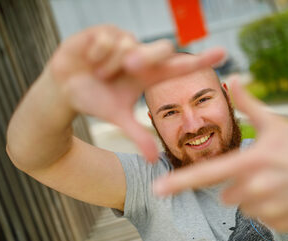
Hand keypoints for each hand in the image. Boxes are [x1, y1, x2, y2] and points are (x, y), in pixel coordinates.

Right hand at [47, 25, 224, 161]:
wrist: (64, 91)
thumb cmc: (94, 101)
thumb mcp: (117, 118)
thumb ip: (138, 135)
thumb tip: (155, 161)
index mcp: (148, 75)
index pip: (180, 66)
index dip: (201, 60)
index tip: (224, 54)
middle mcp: (140, 56)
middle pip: (161, 49)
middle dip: (146, 58)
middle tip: (129, 67)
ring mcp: (123, 41)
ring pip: (130, 45)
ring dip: (112, 63)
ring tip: (98, 72)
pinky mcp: (104, 31)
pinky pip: (109, 37)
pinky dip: (97, 52)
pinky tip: (89, 59)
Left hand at [153, 76, 287, 230]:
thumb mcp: (275, 122)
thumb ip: (248, 104)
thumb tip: (231, 79)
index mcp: (251, 162)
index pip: (207, 174)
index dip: (180, 182)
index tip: (159, 190)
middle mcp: (257, 188)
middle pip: (225, 193)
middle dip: (237, 183)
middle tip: (262, 171)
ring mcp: (270, 209)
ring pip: (243, 206)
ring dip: (253, 196)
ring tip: (275, 181)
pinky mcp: (281, 224)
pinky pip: (261, 218)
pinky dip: (268, 208)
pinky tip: (285, 194)